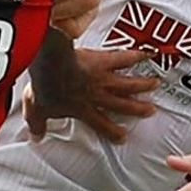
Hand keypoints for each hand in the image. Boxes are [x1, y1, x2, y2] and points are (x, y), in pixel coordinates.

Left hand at [24, 46, 158, 141]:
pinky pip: (123, 59)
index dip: (112, 132)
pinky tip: (147, 53)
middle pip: (121, 105)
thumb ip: (38, 123)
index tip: (123, 137)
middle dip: (137, 109)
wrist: (51, 67)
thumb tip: (34, 136)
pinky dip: (136, 56)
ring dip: (142, 85)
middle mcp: (97, 95)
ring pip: (127, 84)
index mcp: (83, 109)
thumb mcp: (37, 109)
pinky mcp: (104, 61)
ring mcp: (103, 78)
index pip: (100, 124)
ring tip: (155, 84)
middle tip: (150, 110)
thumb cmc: (46, 88)